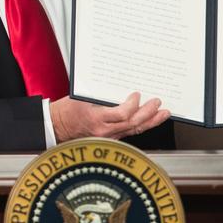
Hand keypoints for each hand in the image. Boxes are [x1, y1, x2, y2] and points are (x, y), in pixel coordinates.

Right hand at [49, 92, 169, 142]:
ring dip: (151, 121)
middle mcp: (105, 130)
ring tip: (163, 113)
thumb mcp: (82, 97)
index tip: (136, 94)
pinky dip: (142, 125)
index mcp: (96, 118)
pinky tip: (151, 120)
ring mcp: (109, 137)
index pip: (122, 115)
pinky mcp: (111, 139)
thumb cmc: (68, 110)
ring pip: (135, 130)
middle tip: (157, 102)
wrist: (59, 126)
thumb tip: (121, 83)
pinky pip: (130, 132)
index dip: (132, 105)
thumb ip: (102, 94)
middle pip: (133, 123)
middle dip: (148, 113)